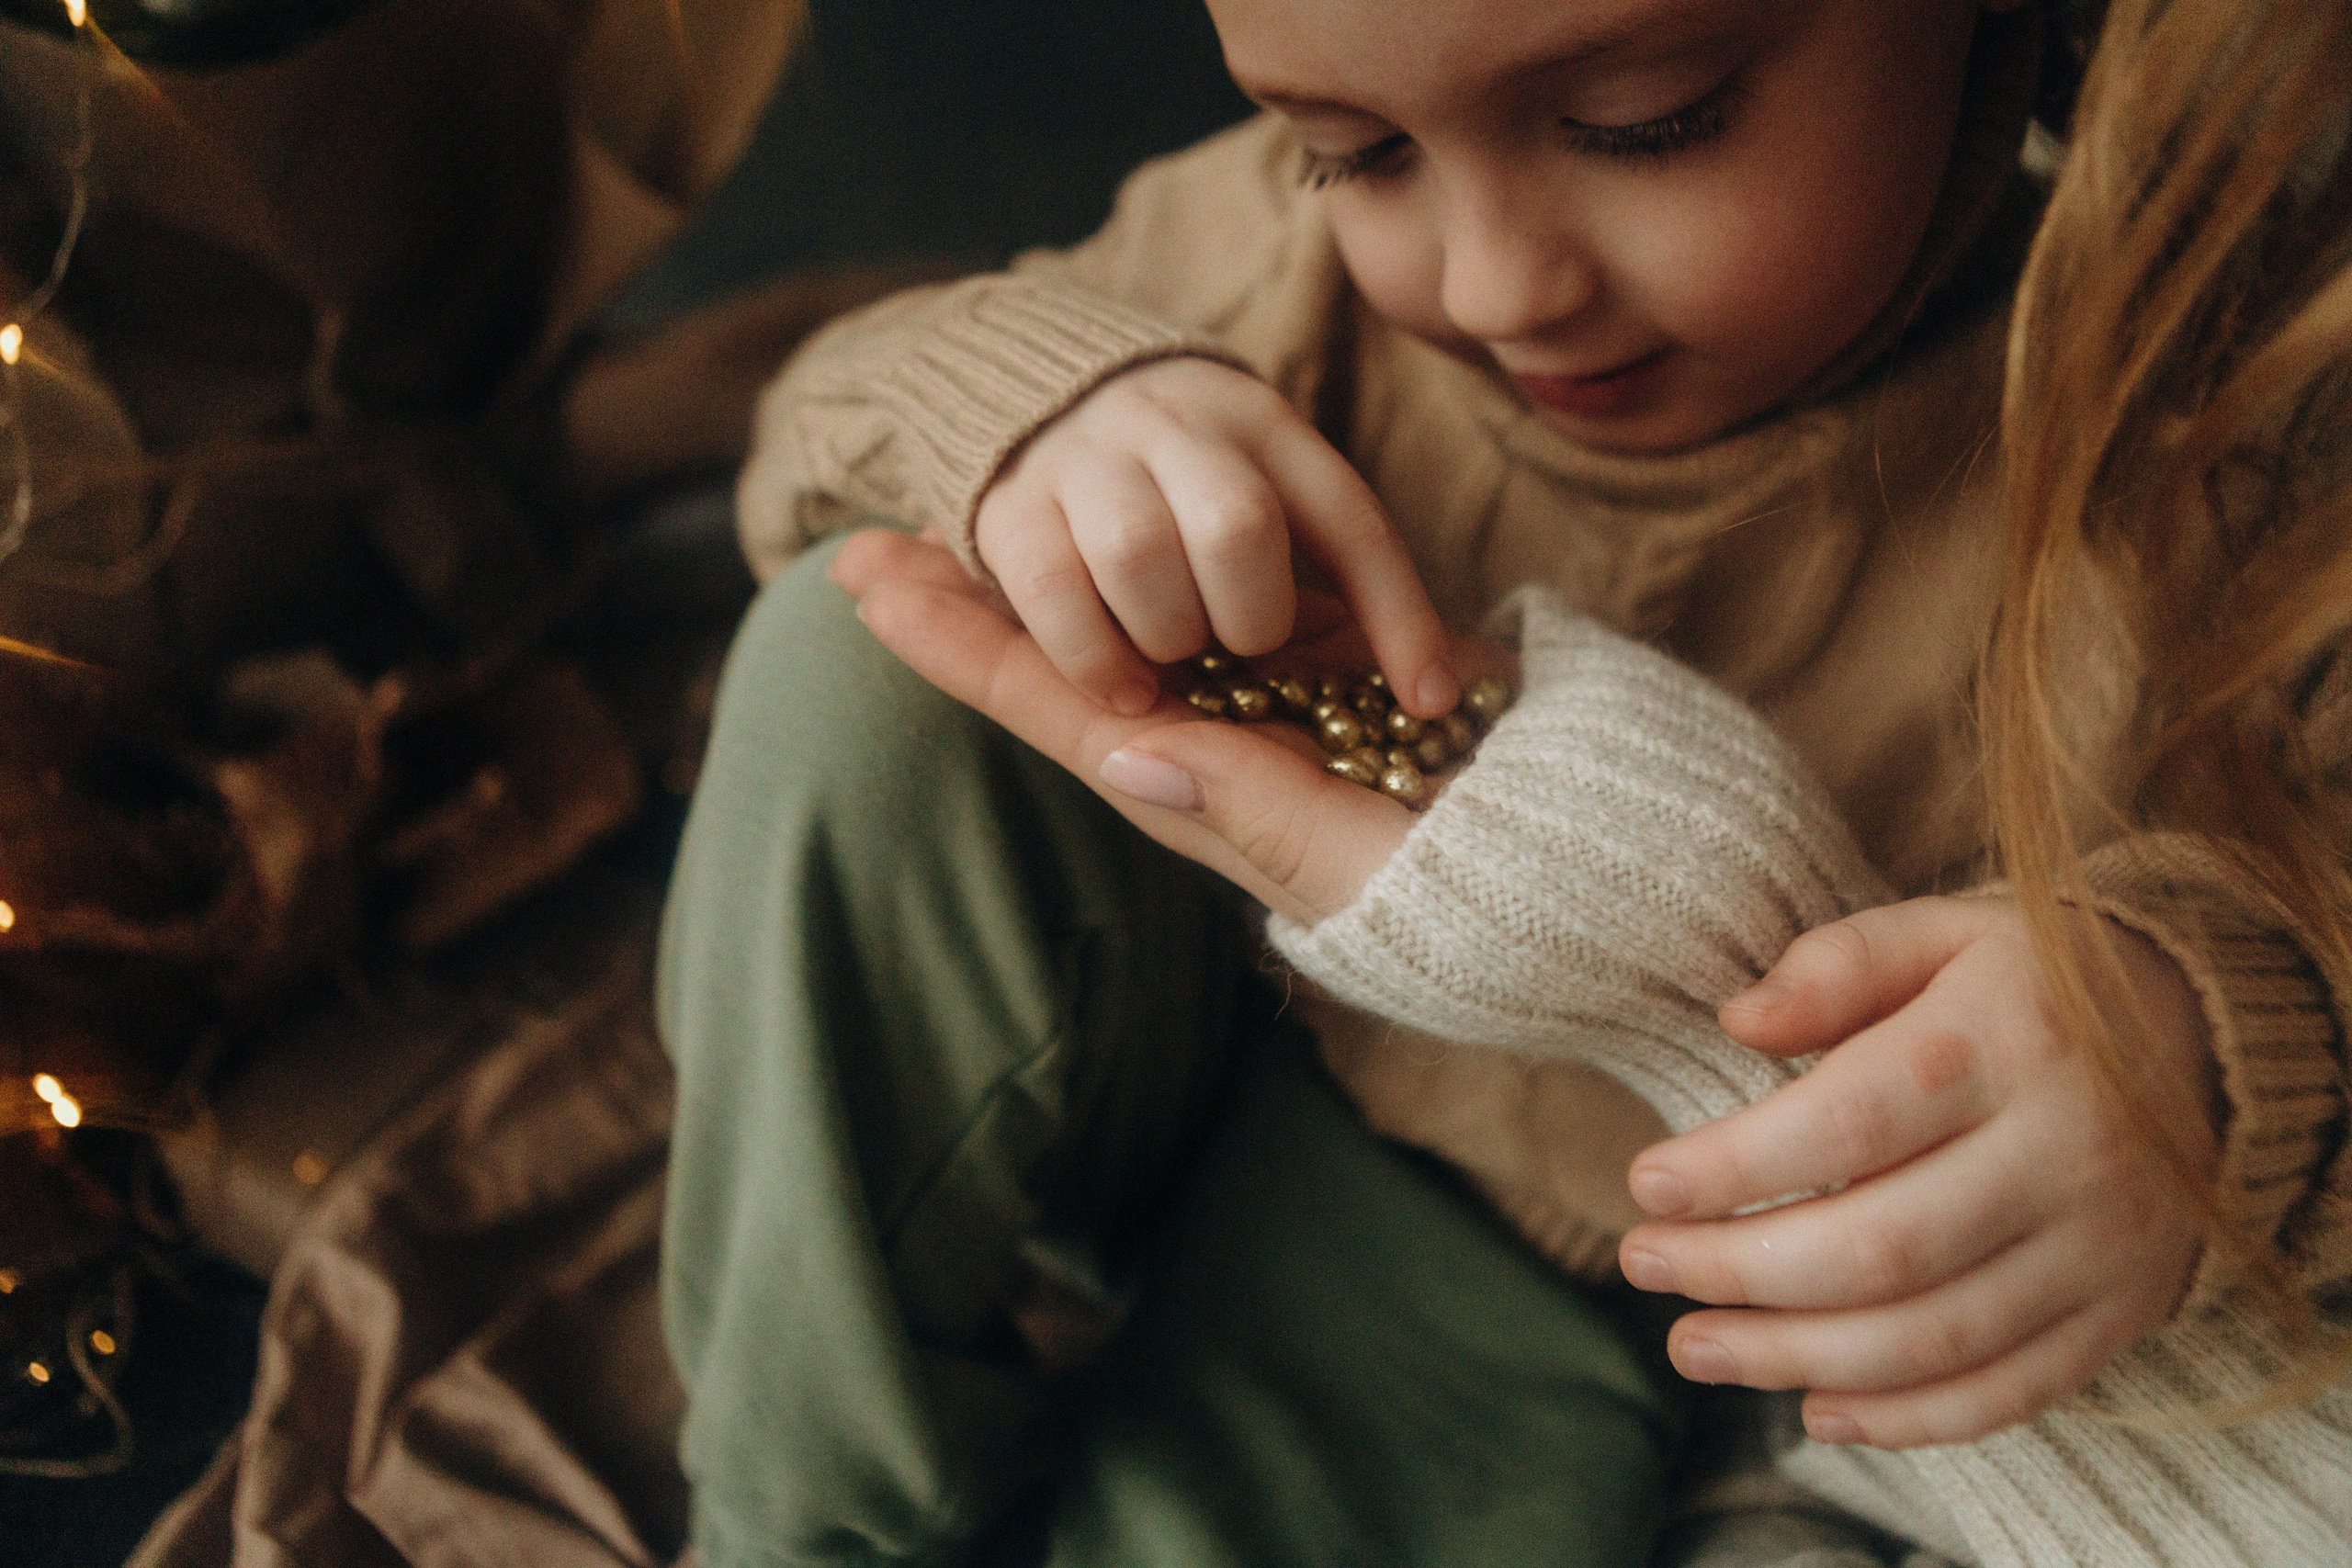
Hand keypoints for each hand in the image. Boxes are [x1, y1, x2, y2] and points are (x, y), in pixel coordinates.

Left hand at [835, 529, 1502, 922]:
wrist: (1568, 871)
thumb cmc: (1460, 888)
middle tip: (866, 550)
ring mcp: (1259, 702)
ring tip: (952, 525)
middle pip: (1061, 655)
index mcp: (1193, 787)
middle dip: (967, 606)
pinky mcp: (1321, 665)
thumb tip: (1124, 751)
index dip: (957, 643)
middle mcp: (1204, 741)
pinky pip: (1211, 602)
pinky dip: (1148, 562)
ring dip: (1040, 575)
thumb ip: (1245, 802)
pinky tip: (1107, 531)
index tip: (867, 583)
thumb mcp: (1350, 857)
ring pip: (1121, 622)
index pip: (1051, 704)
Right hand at [973, 356, 1456, 722]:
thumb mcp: (1266, 500)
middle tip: (1238, 650)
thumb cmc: (1178, 490)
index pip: (1355, 525)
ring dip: (1166, 636)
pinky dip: (1090, 658)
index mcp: (1268, 429)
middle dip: (1250, 618)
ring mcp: (1086, 456)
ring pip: (1139, 556)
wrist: (1028, 386)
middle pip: (1239, 527)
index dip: (1402, 618)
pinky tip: (1118, 685)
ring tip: (1171, 661)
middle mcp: (1181, 425)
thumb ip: (1337, 585)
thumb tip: (1445, 691)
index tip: (1433, 704)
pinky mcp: (1008, 502)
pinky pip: (1051, 591)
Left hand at [1617, 896, 2220, 1447]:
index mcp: (2007, 1043)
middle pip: (1882, 1247)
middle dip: (1741, 1272)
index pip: (1852, 1122)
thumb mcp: (1940, 932)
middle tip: (1641, 1264)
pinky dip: (1907, 1419)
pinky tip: (1814, 1407)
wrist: (2209, 1037)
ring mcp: (2099, 1247)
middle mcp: (2063, 1153)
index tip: (1644, 1183)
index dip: (1738, 1165)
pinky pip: (2011, 1391)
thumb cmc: (2030, 982)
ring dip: (1795, 1356)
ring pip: (1934, 1337)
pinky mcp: (2121, 1313)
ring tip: (1693, 1345)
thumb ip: (1837, 965)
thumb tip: (1739, 1019)